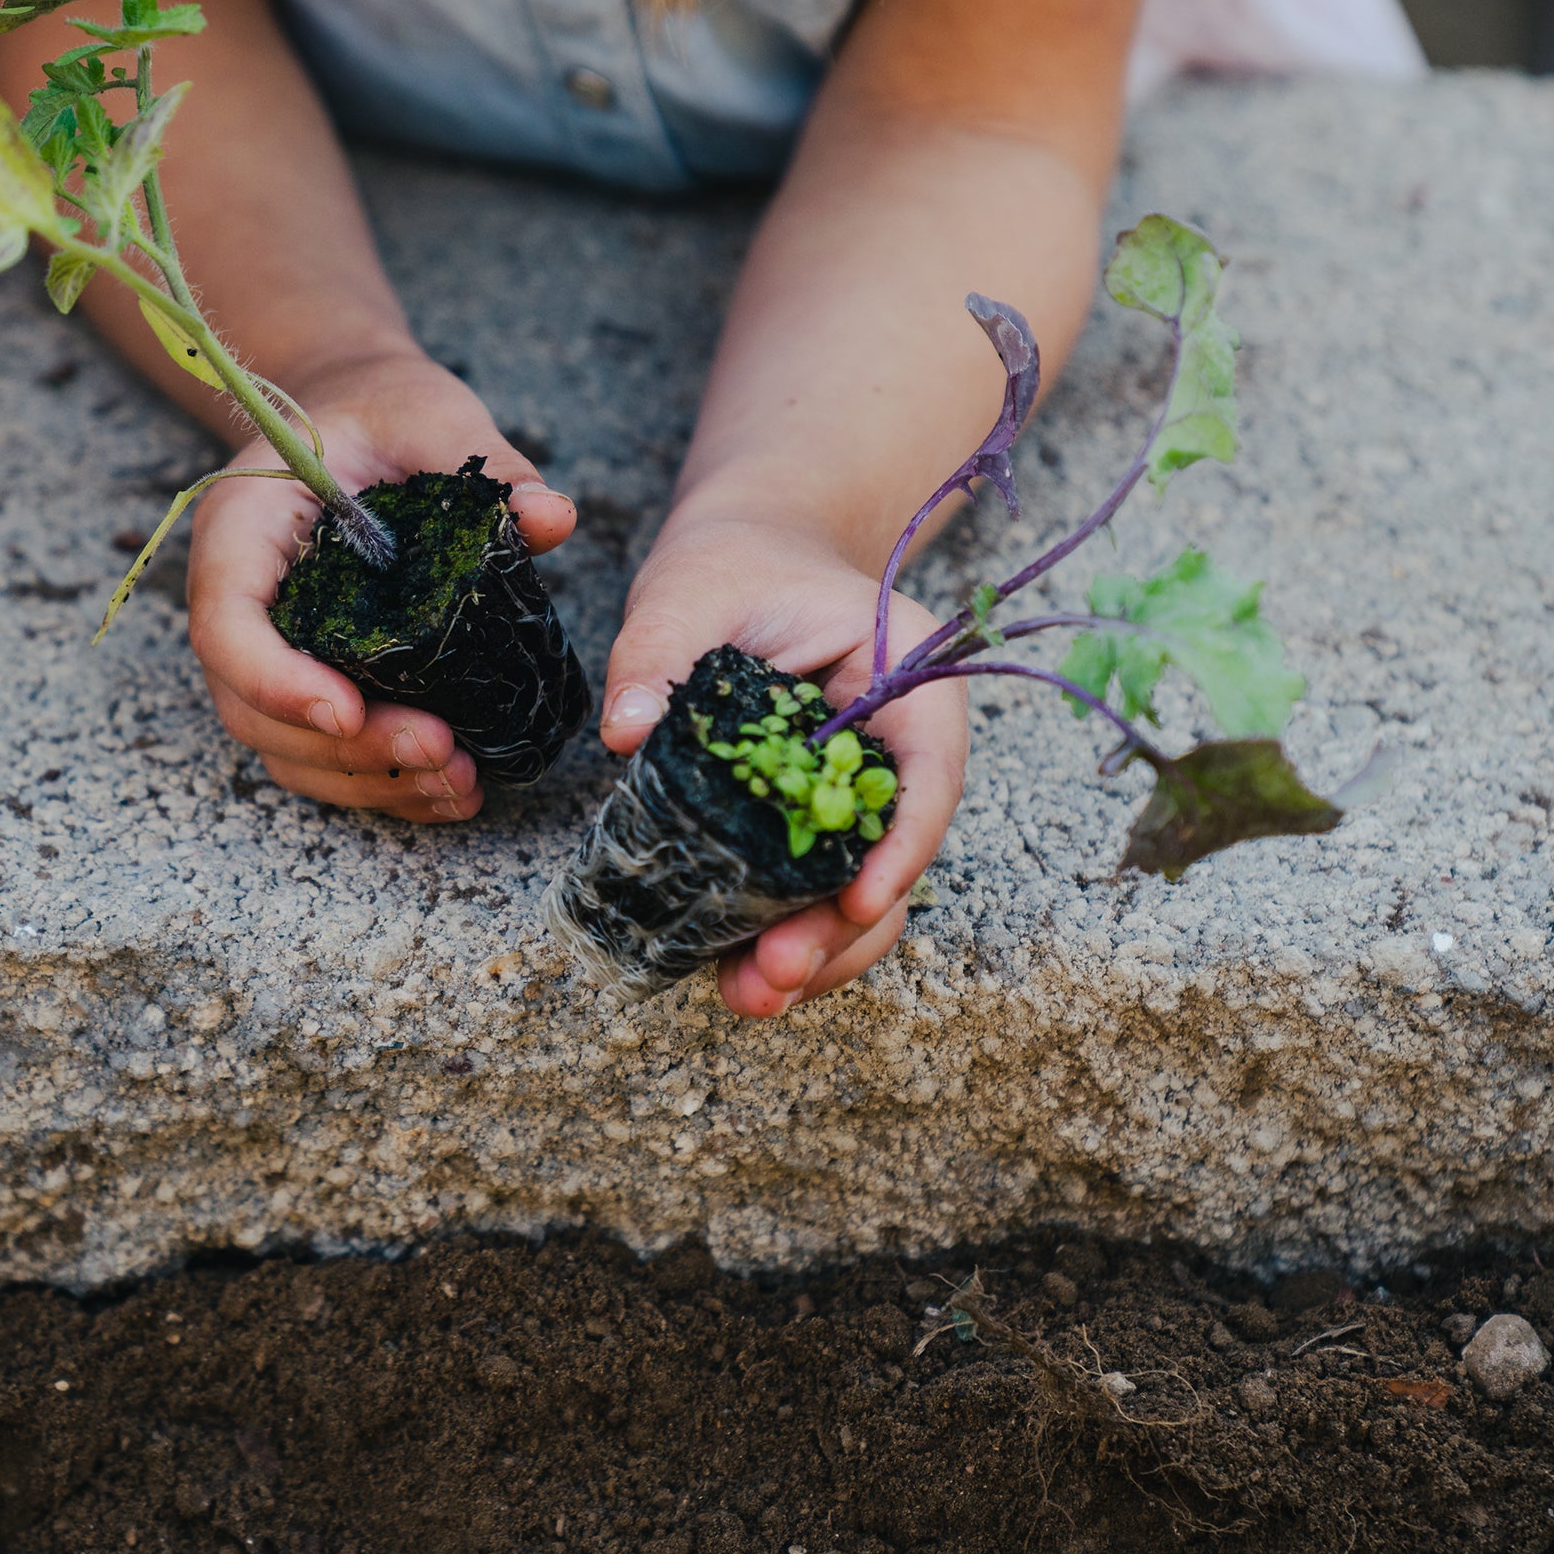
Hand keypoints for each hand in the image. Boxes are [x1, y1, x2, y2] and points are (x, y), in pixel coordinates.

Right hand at [185, 349, 575, 820]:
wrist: (354, 414)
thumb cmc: (382, 409)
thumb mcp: (432, 413)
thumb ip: (488, 463)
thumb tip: (552, 518)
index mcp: (242, 526)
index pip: (227, 623)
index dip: (276, 679)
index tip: (348, 711)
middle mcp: (237, 598)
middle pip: (250, 706)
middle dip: (343, 748)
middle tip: (442, 751)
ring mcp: (264, 647)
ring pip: (281, 746)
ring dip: (364, 781)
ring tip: (458, 785)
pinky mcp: (305, 676)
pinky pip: (316, 752)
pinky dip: (374, 783)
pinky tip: (448, 790)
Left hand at [600, 507, 967, 1015]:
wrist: (745, 556)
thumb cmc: (731, 563)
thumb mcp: (691, 587)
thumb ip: (660, 650)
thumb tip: (625, 732)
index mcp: (906, 672)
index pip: (928, 772)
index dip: (901, 847)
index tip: (854, 904)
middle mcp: (902, 743)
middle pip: (894, 853)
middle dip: (841, 929)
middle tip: (773, 975)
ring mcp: (863, 790)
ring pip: (860, 889)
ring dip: (815, 953)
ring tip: (747, 997)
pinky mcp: (816, 820)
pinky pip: (813, 887)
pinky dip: (781, 931)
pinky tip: (732, 974)